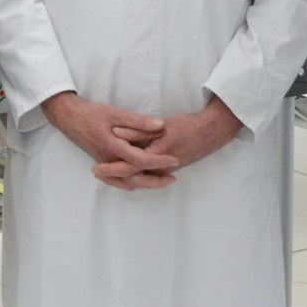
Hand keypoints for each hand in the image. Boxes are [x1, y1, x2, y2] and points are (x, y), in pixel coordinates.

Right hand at [41, 93, 178, 190]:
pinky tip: (140, 180)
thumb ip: (139, 121)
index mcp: (114, 148)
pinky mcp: (102, 163)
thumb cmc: (92, 113)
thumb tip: (161, 126)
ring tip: (162, 180)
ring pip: (127, 182)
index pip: (141, 161)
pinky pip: (118, 180)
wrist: (69, 118)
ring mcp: (105, 164)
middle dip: (156, 181)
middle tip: (173, 178)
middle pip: (136, 179)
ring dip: (145, 184)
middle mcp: (109, 161)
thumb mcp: (116, 113)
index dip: (160, 161)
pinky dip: (131, 183)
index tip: (175, 160)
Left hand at [96, 99, 243, 186]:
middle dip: (113, 177)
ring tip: (105, 173)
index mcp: (156, 157)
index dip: (110, 168)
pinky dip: (134, 177)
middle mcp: (160, 169)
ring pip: (139, 181)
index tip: (96, 167)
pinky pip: (147, 178)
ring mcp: (165, 172)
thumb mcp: (161, 126)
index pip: (128, 167)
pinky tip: (125, 172)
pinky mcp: (168, 170)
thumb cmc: (187, 126)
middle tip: (96, 171)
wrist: (211, 132)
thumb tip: (117, 133)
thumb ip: (138, 131)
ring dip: (122, 179)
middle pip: (131, 179)